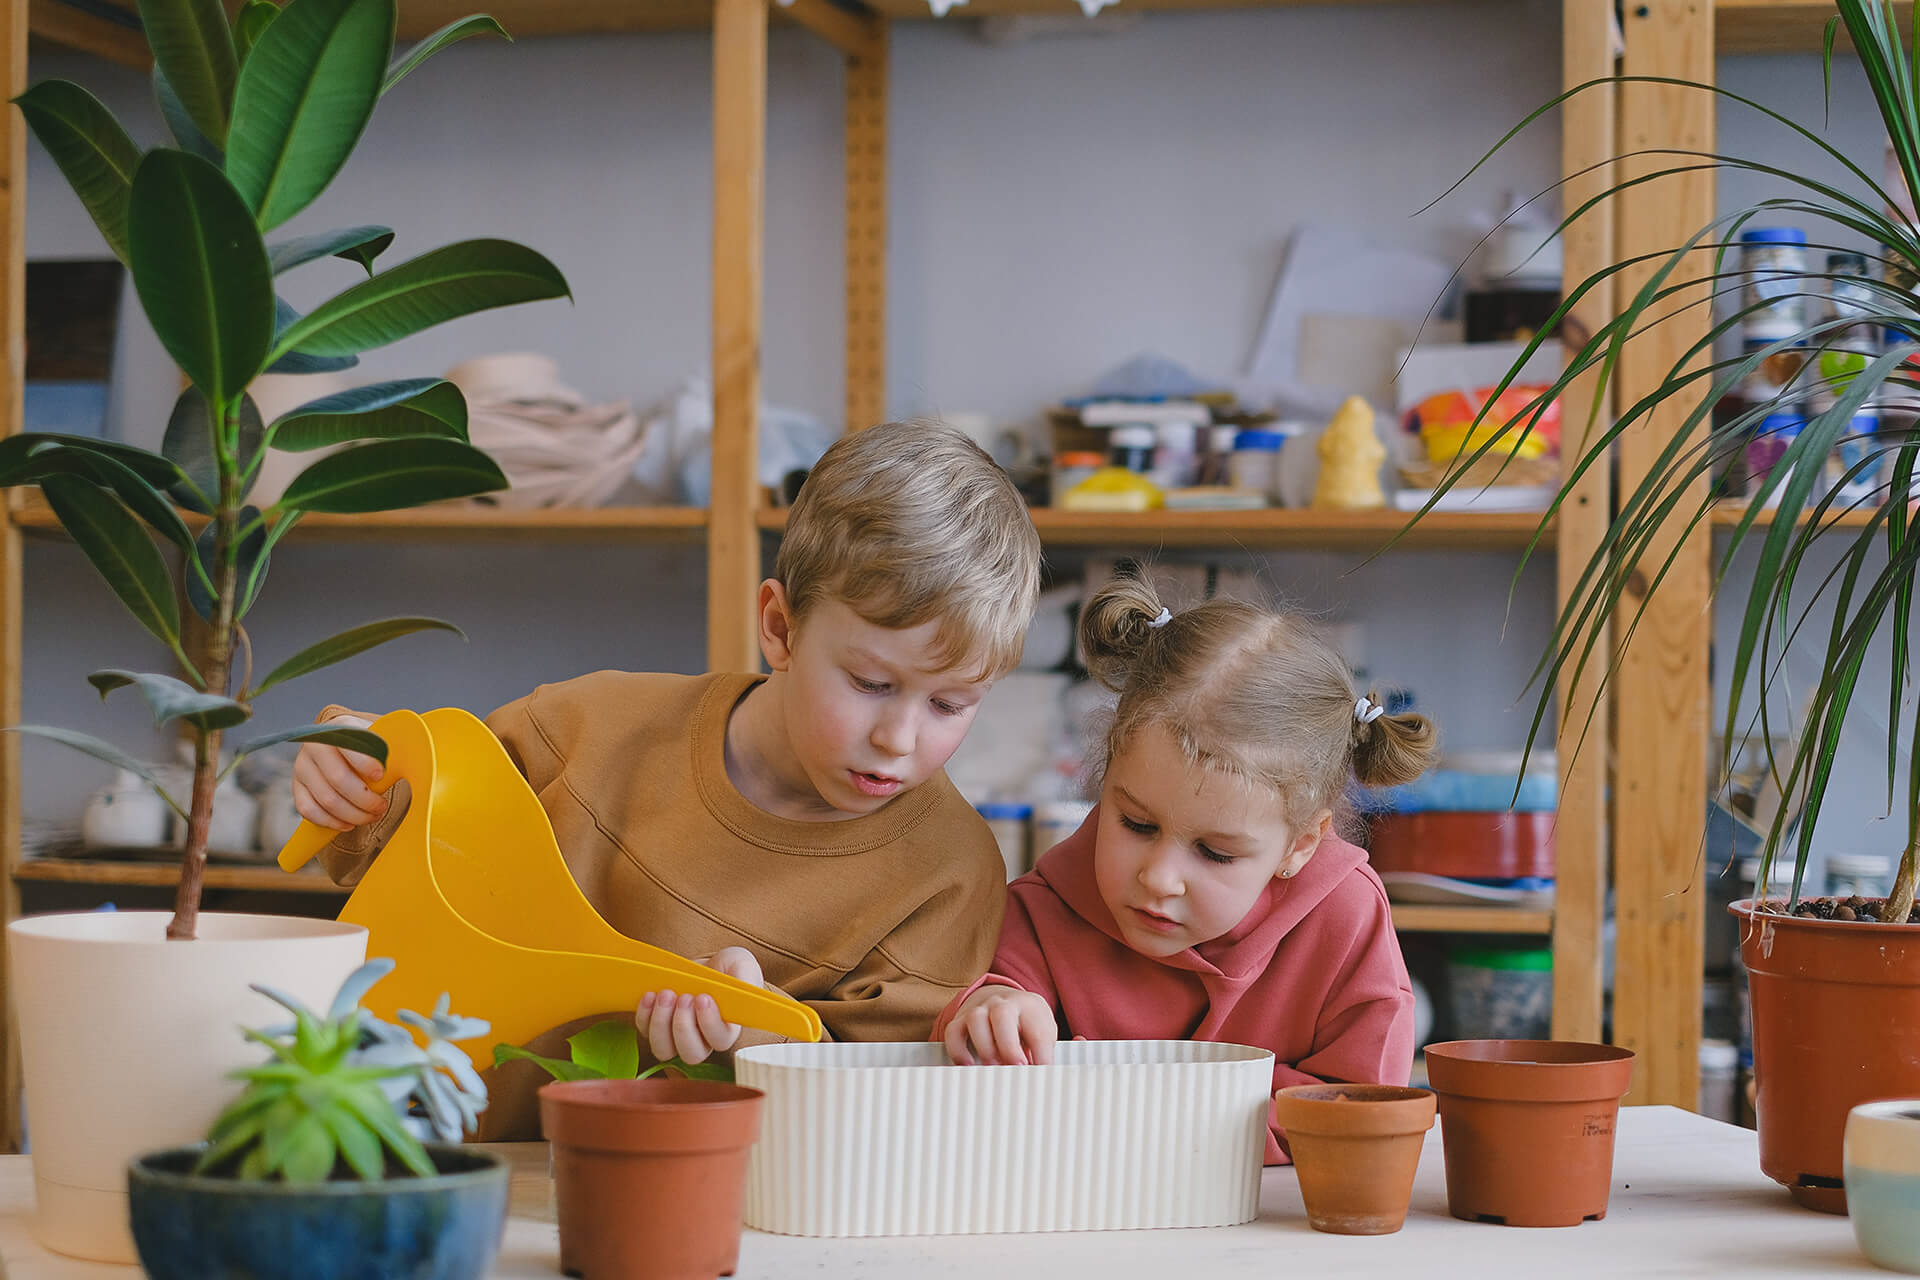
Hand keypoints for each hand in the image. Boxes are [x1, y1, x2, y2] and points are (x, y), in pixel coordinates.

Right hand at [291, 713, 386, 829]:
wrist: (341, 743)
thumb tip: (415, 762)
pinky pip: (308, 810)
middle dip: (365, 799)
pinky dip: (331, 821)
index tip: (381, 775)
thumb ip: (393, 747)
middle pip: (339, 779)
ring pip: (326, 799)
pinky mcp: (296, 786)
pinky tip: (348, 823)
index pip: (349, 745)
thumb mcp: (380, 737)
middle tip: (381, 807)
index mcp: (340, 728)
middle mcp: (316, 745)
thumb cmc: (368, 745)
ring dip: (352, 814)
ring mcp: (303, 766)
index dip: (365, 762)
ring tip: (370, 816)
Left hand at [636, 946, 762, 1065]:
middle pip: (691, 1054)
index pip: (720, 1041)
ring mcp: (677, 1037)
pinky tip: (650, 994)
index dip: (709, 1023)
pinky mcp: (657, 1028)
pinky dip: (645, 1015)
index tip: (703, 997)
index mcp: (727, 1029)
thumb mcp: (742, 965)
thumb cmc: (727, 968)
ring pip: (664, 1050)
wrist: (706, 965)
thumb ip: (745, 978)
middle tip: (684, 997)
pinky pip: (645, 1032)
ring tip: (665, 994)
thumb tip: (743, 990)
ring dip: (661, 1024)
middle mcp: (702, 1040)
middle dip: (683, 1026)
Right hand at [943, 985, 1056, 1066]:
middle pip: (1002, 1015)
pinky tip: (968, 1066)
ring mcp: (980, 1009)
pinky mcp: (960, 1020)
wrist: (1003, 1002)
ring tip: (993, 1068)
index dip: (1040, 1056)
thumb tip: (1080, 1041)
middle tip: (1015, 1069)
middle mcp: (1003, 1003)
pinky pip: (953, 1032)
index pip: (1037, 1031)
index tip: (1041, 1075)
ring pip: (976, 1019)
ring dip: (985, 1047)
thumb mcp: (1045, 1030)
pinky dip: (958, 1051)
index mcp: (1030, 1006)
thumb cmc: (1027, 1025)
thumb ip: (1058, 1045)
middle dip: (1009, 1045)